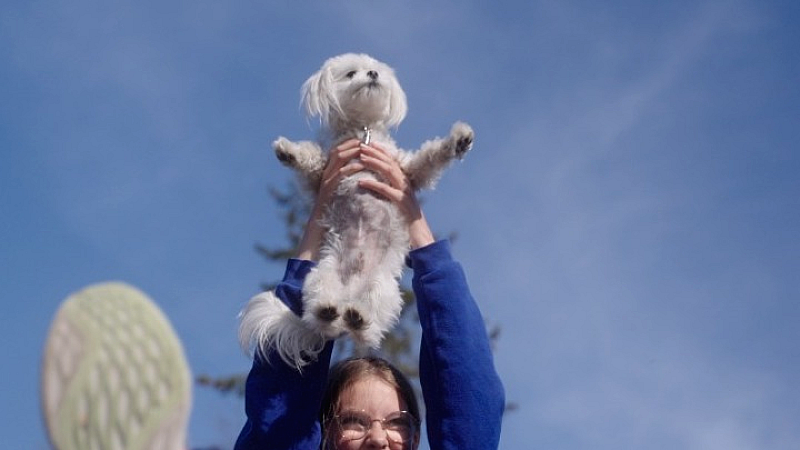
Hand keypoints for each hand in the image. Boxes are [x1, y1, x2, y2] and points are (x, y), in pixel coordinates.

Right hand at [295, 139, 363, 259]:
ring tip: (365, 149)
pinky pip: (339, 174)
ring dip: (352, 152)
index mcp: (328, 173)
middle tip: (366, 140)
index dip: (350, 143)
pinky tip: (360, 166)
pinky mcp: (328, 189)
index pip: (337, 151)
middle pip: (337, 151)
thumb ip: (347, 182)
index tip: (363, 139)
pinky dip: (350, 168)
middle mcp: (325, 174)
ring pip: (338, 159)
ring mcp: (325, 181)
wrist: (321, 227)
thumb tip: (360, 173)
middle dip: (352, 144)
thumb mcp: (341, 193)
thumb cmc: (334, 212)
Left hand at [357, 142, 434, 248]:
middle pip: (390, 162)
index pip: (392, 161)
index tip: (368, 144)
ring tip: (361, 158)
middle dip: (375, 152)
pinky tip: (361, 182)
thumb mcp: (397, 202)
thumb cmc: (406, 221)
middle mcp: (406, 184)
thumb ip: (390, 192)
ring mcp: (405, 192)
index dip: (380, 151)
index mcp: (404, 182)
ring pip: (389, 171)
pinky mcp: (401, 202)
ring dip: (374, 163)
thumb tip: (376, 184)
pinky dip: (373, 184)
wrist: (420, 236)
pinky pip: (386, 190)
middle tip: (361, 146)